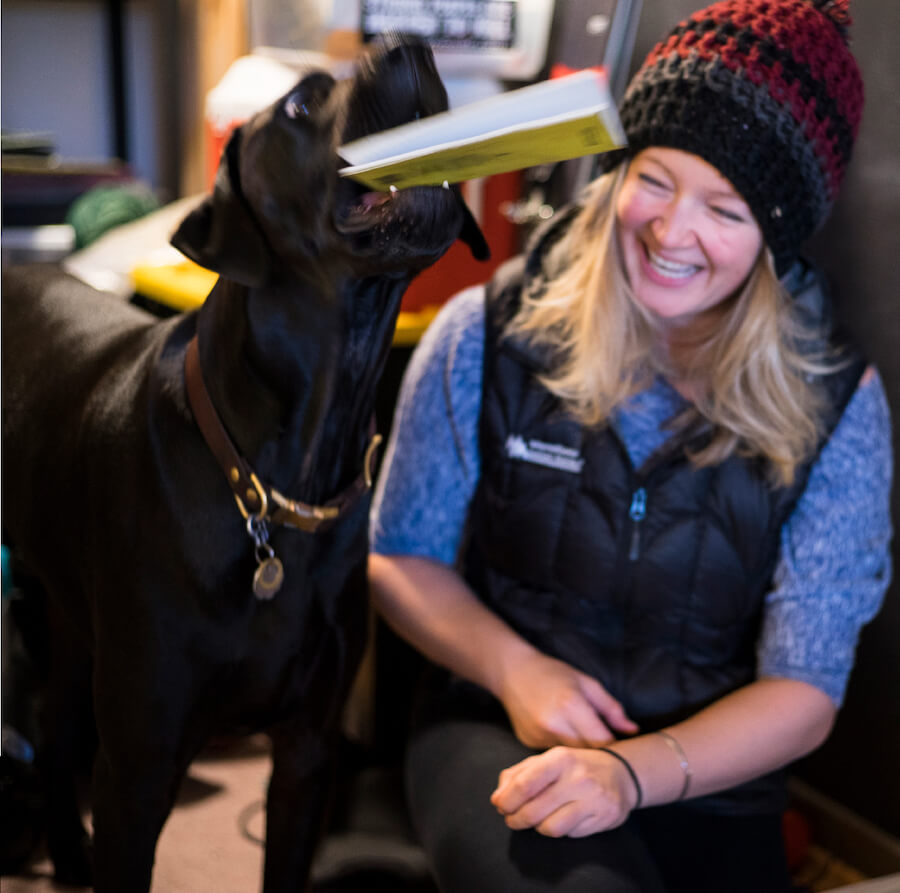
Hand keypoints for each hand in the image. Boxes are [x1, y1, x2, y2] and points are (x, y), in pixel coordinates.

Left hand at [490, 746, 637, 837]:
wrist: (621, 773)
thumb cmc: (574, 766)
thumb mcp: (546, 760)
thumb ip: (518, 774)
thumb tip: (497, 798)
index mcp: (560, 758)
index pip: (525, 784)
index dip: (508, 800)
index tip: (500, 806)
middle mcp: (578, 778)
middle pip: (534, 810)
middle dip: (516, 819)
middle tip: (512, 819)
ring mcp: (593, 799)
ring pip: (551, 828)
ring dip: (537, 827)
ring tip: (537, 819)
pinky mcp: (604, 818)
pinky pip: (571, 834)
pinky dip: (560, 830)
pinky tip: (561, 818)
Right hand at [496, 651, 637, 748]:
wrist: (512, 672)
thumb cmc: (553, 673)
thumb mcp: (586, 683)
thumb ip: (611, 708)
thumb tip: (633, 730)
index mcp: (571, 705)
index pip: (603, 741)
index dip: (616, 747)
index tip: (624, 747)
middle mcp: (554, 724)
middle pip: (588, 753)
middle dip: (600, 754)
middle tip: (609, 749)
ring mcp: (540, 736)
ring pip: (571, 758)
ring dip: (582, 755)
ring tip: (588, 744)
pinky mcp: (530, 744)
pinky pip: (555, 755)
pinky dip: (564, 752)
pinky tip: (565, 739)